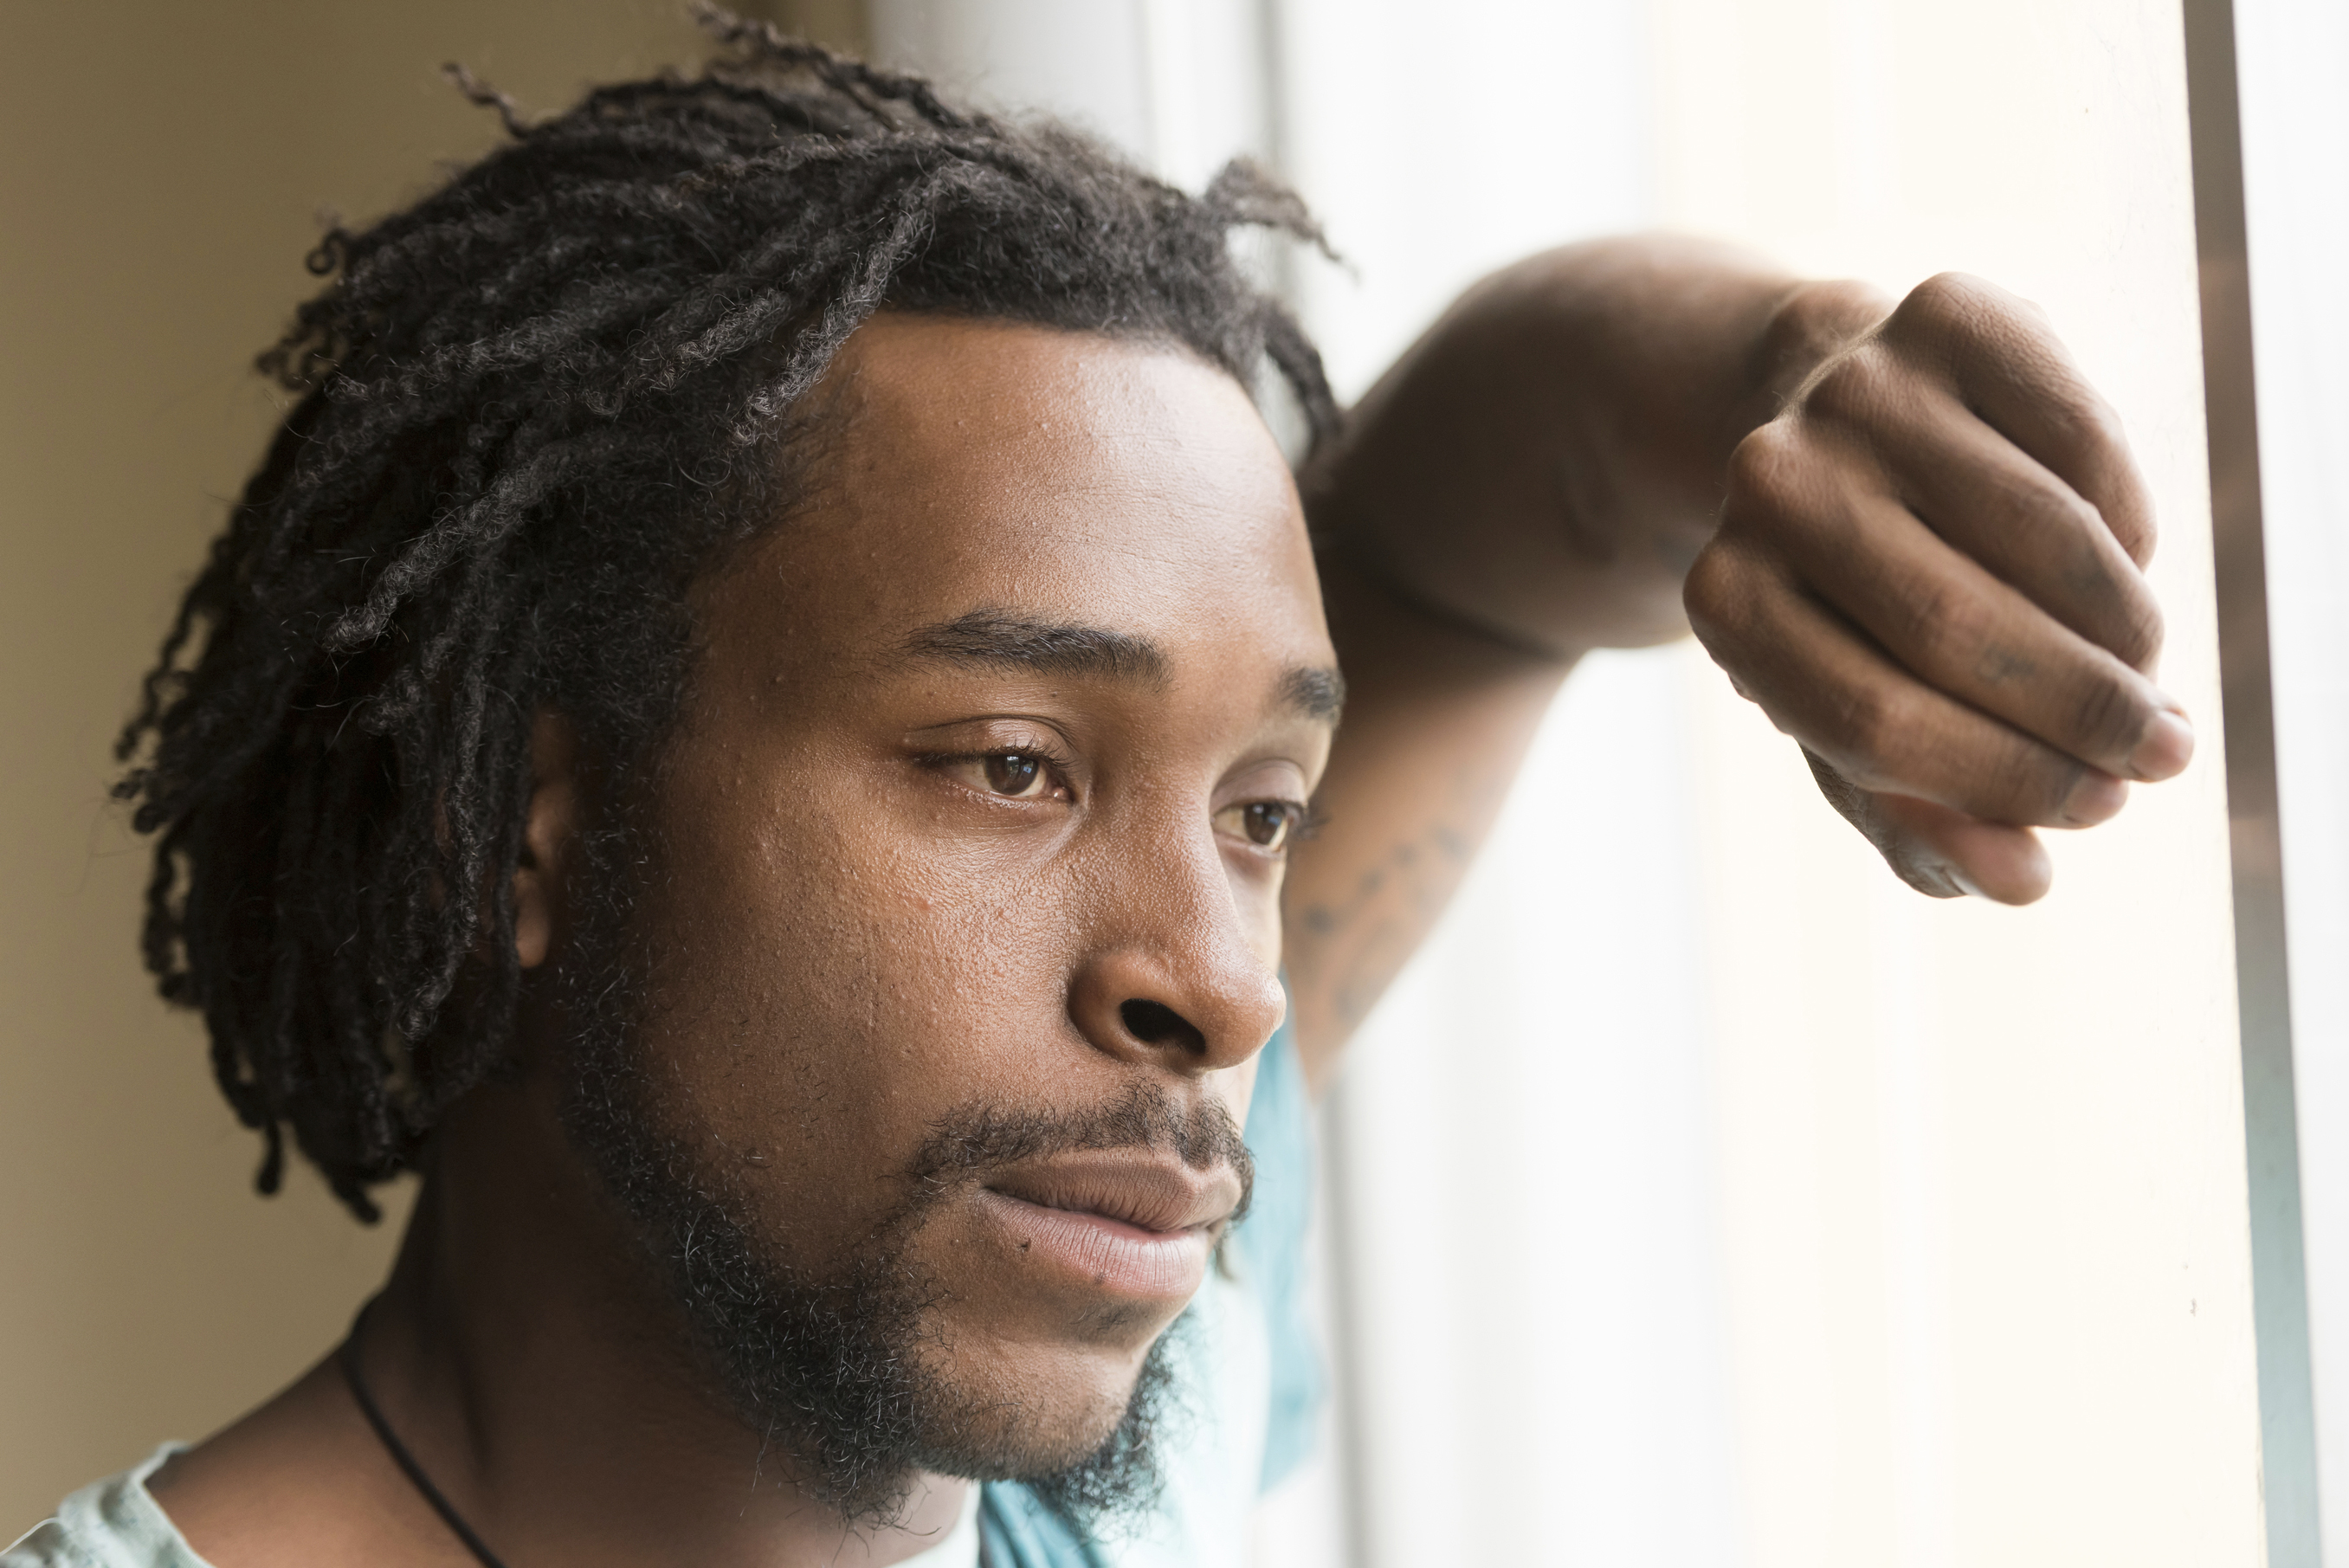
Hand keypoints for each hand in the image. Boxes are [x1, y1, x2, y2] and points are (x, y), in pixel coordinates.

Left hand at [1683, 272, 2190, 903]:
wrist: (1830, 414)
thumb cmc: (1853, 602)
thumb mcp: (1859, 718)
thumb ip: (1920, 816)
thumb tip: (2022, 882)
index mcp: (1725, 597)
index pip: (1868, 721)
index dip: (1997, 782)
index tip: (2091, 812)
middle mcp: (1770, 482)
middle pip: (1955, 632)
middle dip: (2082, 713)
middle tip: (2158, 756)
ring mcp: (1857, 389)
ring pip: (2039, 536)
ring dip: (2123, 630)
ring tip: (2147, 676)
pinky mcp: (1950, 314)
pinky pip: (2084, 440)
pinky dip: (2128, 524)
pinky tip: (2126, 569)